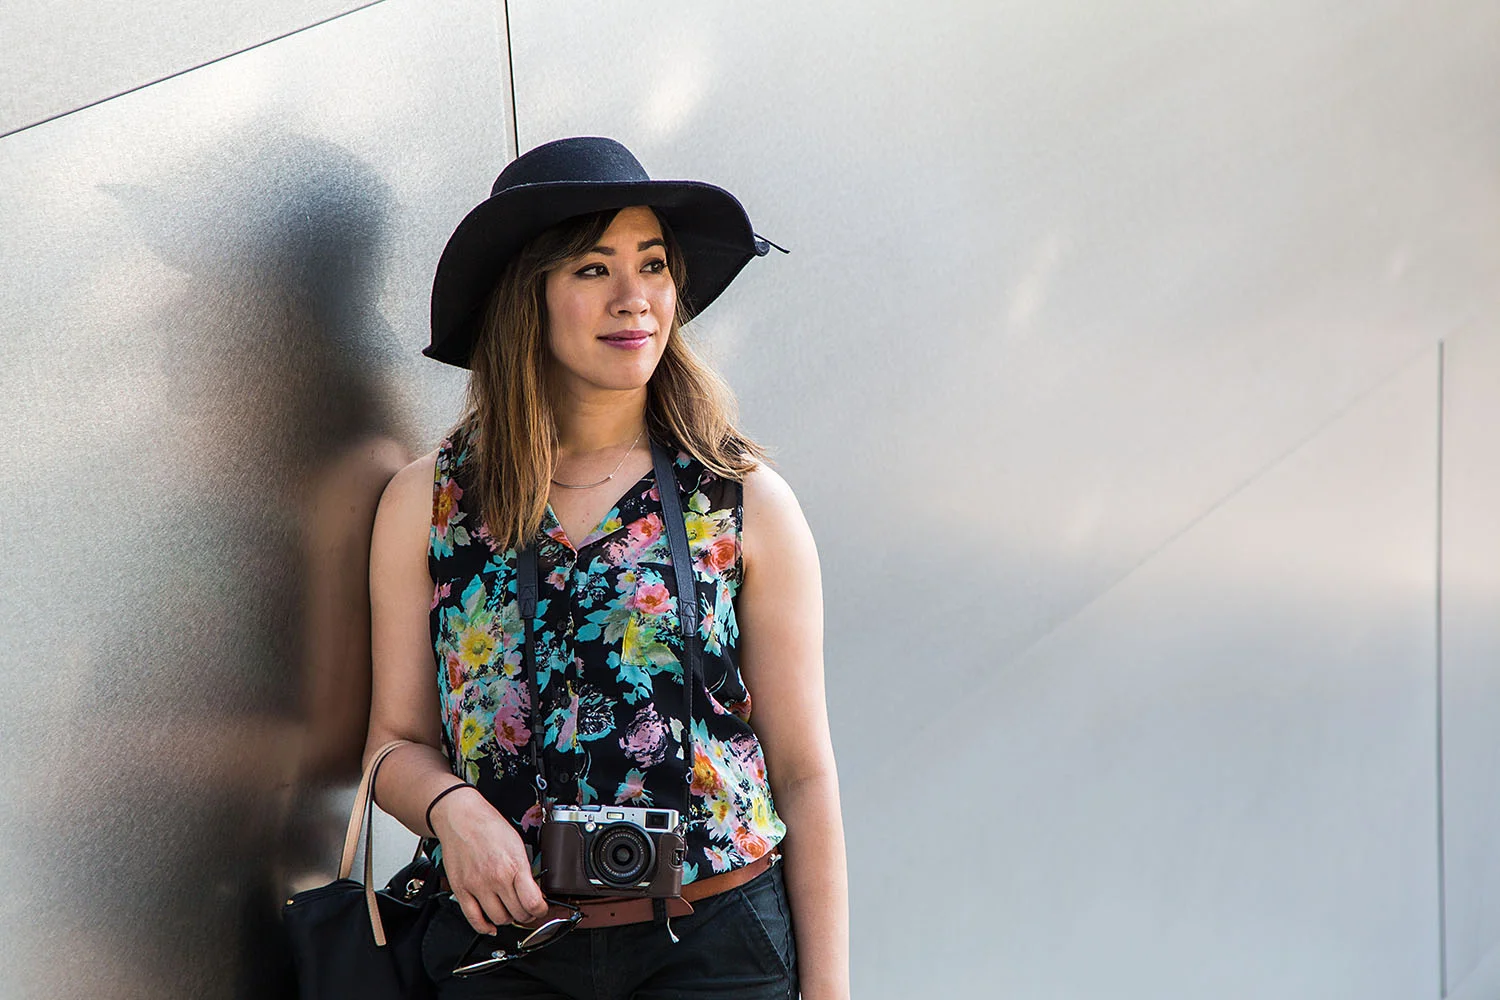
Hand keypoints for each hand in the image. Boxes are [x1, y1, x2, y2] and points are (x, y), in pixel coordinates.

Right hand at [429, 787, 547, 933]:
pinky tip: (490, 925)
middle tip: (527, 909)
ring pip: (498, 919)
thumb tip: (534, 892)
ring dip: (507, 919)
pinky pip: (474, 919)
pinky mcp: (461, 890)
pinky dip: (484, 927)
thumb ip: (525, 870)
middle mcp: (496, 878)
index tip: (541, 908)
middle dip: (526, 914)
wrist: (461, 818)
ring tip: (509, 910)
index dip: (541, 910)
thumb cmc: (489, 827)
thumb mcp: (517, 844)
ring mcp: (477, 886)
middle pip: (517, 914)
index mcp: (514, 866)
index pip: (533, 902)